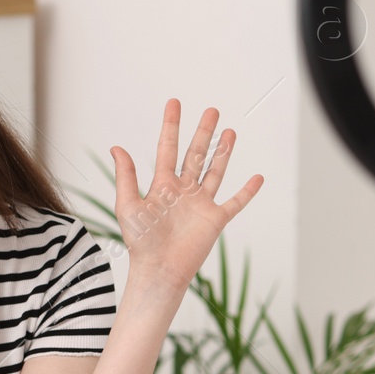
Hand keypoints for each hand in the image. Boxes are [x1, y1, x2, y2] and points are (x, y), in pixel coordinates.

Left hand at [109, 99, 263, 294]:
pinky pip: (235, 202)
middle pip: (196, 154)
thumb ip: (127, 176)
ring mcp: (201, 204)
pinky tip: (258, 178)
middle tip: (212, 110)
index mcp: (162, 185)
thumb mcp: (128, 204)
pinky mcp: (215, 220)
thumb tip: (117, 147)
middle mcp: (183, 191)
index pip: (168, 148)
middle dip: (204, 132)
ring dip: (224, 152)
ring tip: (231, 132)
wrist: (159, 270)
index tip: (174, 103)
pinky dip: (248, 191)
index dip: (171, 126)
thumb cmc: (140, 242)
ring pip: (215, 171)